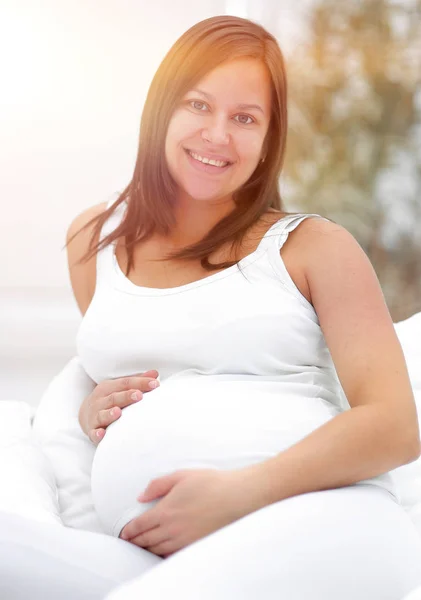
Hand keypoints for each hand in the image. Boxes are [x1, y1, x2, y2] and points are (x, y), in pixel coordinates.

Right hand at [78, 369, 159, 444]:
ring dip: (109, 414)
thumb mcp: (119, 388)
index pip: (125, 383)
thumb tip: (155, 374)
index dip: (140, 383)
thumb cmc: (109, 400)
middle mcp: (100, 401)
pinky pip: (93, 433)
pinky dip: (97, 434)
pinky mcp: (92, 431)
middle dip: (126, 396)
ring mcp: (95, 416)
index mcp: (108, 387)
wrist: (86, 415)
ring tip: (118, 412)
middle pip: (114, 397)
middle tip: (139, 395)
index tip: (155, 384)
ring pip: (102, 415)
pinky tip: (102, 434)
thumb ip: (137, 381)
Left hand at [119, 467, 268, 556]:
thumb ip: (158, 485)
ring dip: (147, 549)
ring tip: (141, 547)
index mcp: (166, 510)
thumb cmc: (211, 483)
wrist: (237, 496)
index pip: (140, 526)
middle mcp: (172, 529)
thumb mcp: (181, 476)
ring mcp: (185, 540)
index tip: (124, 533)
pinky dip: (163, 555)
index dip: (129, 531)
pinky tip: (161, 552)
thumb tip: (141, 497)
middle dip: (135, 541)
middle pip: (147, 540)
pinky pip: (174, 555)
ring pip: (158, 550)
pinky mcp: (196, 545)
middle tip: (129, 542)